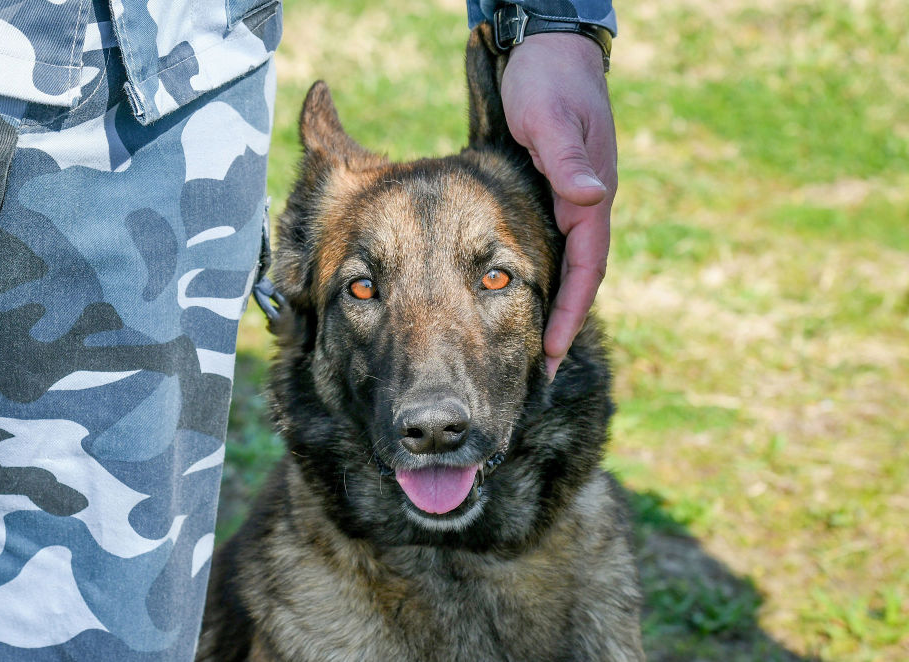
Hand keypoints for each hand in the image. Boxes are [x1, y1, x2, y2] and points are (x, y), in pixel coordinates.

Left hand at [500, 32, 616, 381]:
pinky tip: (524, 297)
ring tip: (538, 351)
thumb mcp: (553, 118)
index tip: (553, 352)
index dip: (570, 311)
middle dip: (563, 324)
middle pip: (579, 276)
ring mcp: (573, 200)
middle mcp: (585, 204)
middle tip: (546, 371)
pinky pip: (553, 245)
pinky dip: (542, 278)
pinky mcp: (556, 192)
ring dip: (554, 307)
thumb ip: (568, 159)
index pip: (585, 266)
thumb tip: (592, 199)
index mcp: (589, 195)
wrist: (550, 49)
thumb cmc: (549, 81)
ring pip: (566, 264)